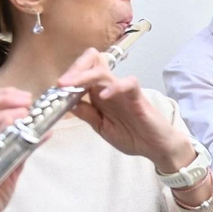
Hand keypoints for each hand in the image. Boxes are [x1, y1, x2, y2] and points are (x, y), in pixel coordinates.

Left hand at [59, 48, 194, 170]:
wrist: (156, 148)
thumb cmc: (132, 136)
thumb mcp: (102, 128)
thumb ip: (87, 114)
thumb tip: (67, 102)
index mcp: (100, 94)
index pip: (83, 72)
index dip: (69, 75)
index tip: (56, 88)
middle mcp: (110, 88)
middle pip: (92, 63)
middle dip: (74, 69)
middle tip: (61, 83)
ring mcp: (124, 91)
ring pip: (104, 72)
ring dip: (85, 76)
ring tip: (69, 85)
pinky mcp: (138, 97)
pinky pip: (128, 84)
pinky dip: (115, 88)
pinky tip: (103, 97)